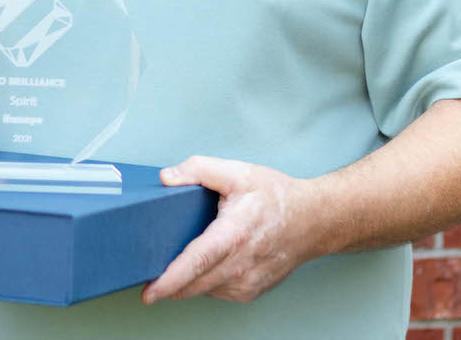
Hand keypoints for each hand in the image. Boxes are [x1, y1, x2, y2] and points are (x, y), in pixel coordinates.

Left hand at [141, 155, 320, 304]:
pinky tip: (207, 262)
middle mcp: (242, 265)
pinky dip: (205, 281)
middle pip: (195, 283)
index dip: (171, 279)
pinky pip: (217, 291)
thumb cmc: (276, 196)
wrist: (313, 220)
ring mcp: (247, 283)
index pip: (197, 261)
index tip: (150, 291)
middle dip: (168, 283)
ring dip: (187, 281)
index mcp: (235, 234)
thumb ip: (199, 169)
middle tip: (148, 272)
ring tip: (178, 260)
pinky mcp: (251, 292)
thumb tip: (167, 177)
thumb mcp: (238, 171)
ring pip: (204, 290)